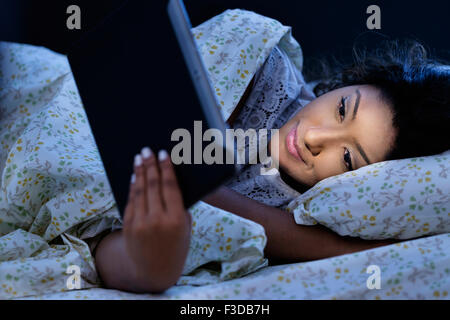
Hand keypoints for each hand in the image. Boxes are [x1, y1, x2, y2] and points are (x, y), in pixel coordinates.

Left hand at [123, 147, 190, 290]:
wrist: (155, 271)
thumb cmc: (176, 245)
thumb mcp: (185, 227)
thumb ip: (178, 206)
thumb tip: (169, 178)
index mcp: (176, 220)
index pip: (170, 187)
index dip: (166, 168)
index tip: (163, 154)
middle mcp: (157, 220)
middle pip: (152, 185)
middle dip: (150, 165)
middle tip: (148, 150)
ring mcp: (140, 224)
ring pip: (139, 190)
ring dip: (139, 171)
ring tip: (139, 157)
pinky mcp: (128, 226)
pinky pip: (131, 201)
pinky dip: (132, 186)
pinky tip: (134, 176)